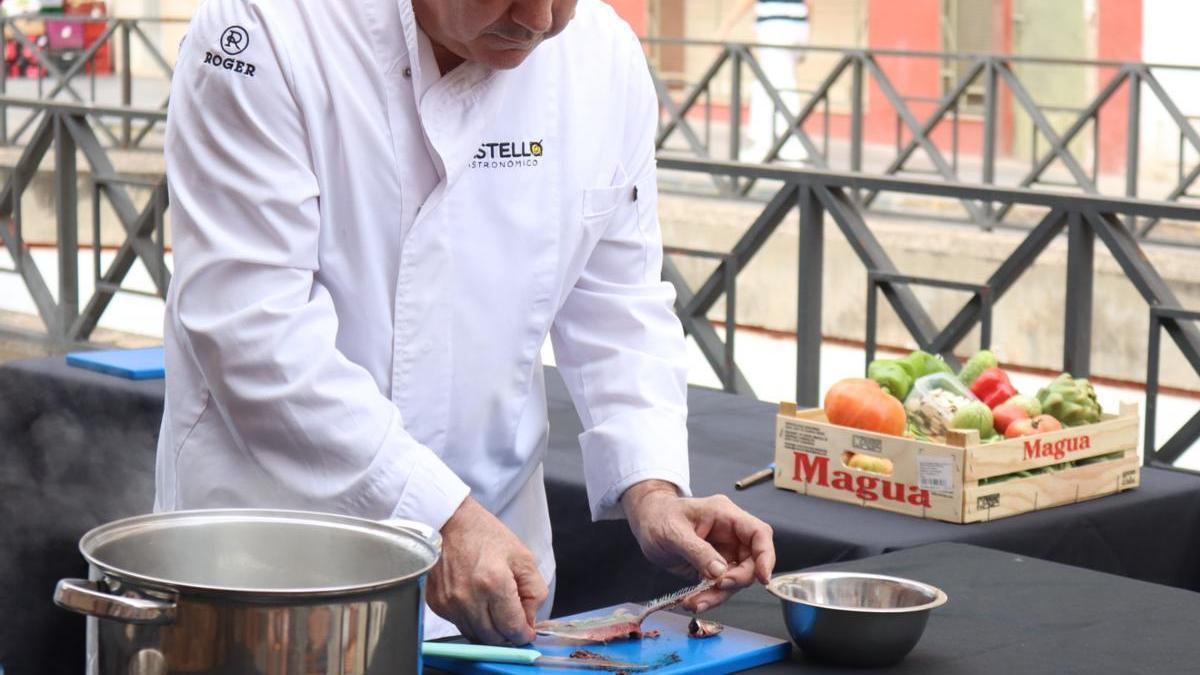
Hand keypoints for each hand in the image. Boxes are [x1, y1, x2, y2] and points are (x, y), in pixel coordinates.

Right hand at [426, 497, 548, 644]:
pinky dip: (472, 620)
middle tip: (513, 620)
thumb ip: (535, 593)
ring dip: (490, 630)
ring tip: (495, 608)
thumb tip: (529, 621)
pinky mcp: (436, 604)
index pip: (512, 629)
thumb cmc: (486, 536)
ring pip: (475, 636)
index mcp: (494, 584)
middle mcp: (468, 598)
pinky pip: (459, 624)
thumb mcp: (523, 558)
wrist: (450, 522)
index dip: (524, 634)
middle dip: (508, 634)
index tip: (527, 632)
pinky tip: (477, 601)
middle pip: (493, 639)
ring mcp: (449, 603)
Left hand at [622, 480, 774, 611]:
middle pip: (750, 561)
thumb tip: (720, 572)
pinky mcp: (713, 567)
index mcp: (725, 515)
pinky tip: (693, 601)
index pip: (758, 533)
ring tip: (694, 603)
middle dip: (736, 580)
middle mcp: (729, 534)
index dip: (766, 555)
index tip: (762, 578)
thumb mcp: (673, 532)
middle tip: (716, 588)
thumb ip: (697, 551)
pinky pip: (719, 586)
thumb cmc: (659, 517)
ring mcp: (723, 552)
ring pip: (735, 579)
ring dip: (718, 595)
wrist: (646, 523)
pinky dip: (709, 597)